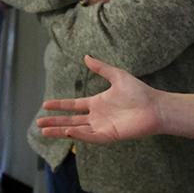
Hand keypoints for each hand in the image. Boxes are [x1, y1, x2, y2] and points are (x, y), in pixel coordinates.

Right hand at [37, 55, 161, 142]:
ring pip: (76, 130)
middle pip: (70, 120)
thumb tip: (86, 56)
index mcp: (97, 103)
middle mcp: (97, 117)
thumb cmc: (139, 92)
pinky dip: (79, 135)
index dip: (59, 106)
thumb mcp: (117, 76)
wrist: (154, 106)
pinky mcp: (109, 135)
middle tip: (38, 124)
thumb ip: (100, 68)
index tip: (45, 104)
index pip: (73, 106)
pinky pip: (91, 136)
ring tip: (44, 132)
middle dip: (54, 122)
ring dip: (61, 131)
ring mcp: (102, 127)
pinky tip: (68, 131)